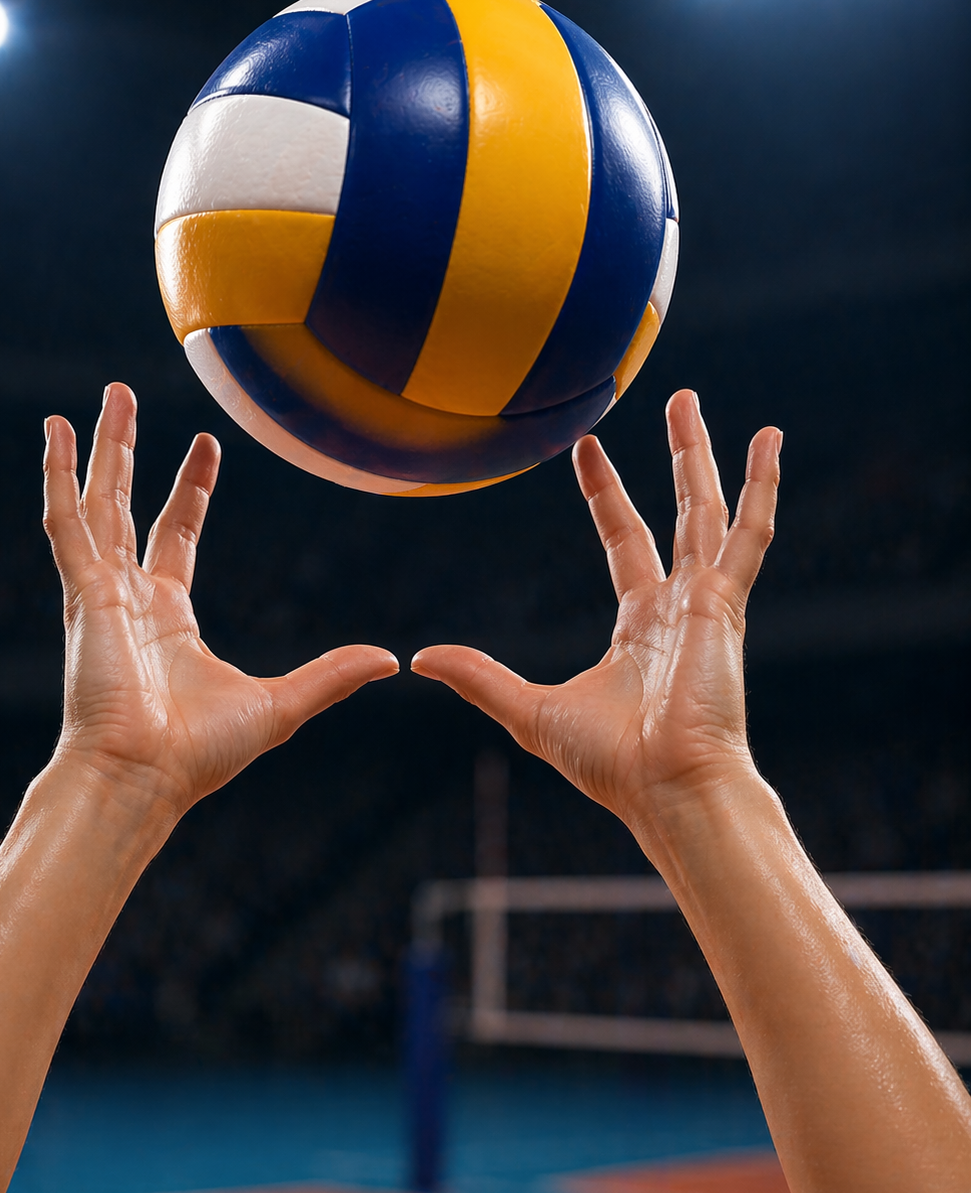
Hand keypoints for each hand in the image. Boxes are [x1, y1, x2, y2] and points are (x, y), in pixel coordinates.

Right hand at [43, 384, 397, 820]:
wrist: (143, 778)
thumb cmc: (199, 755)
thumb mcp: (281, 705)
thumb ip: (332, 675)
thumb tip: (390, 659)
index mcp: (167, 617)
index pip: (176, 534)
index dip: (190, 489)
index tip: (206, 445)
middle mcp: (128, 597)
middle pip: (127, 505)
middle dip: (127, 452)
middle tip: (125, 398)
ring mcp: (100, 593)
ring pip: (97, 501)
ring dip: (96, 449)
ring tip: (104, 396)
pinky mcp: (82, 594)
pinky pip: (67, 523)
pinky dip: (58, 477)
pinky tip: (52, 433)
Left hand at [411, 390, 781, 834]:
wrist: (669, 790)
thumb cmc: (612, 765)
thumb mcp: (529, 710)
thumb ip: (479, 677)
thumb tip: (420, 658)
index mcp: (642, 625)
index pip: (626, 539)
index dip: (608, 493)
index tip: (589, 449)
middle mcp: (679, 605)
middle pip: (679, 513)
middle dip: (680, 458)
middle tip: (679, 402)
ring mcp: (707, 602)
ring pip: (711, 510)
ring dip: (708, 456)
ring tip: (699, 402)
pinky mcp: (725, 605)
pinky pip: (748, 535)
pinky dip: (761, 488)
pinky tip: (771, 443)